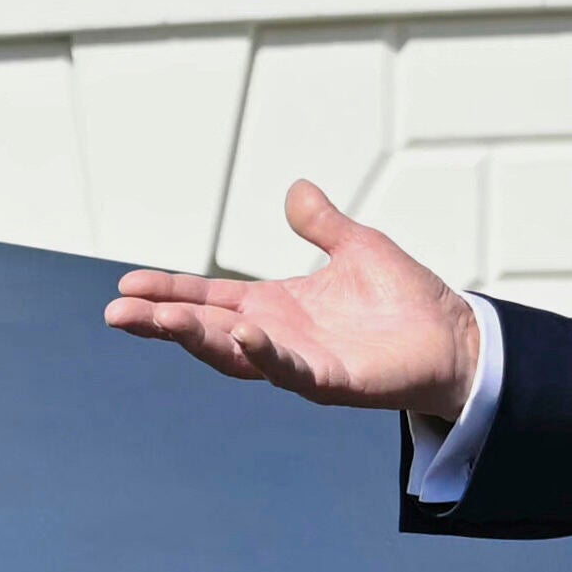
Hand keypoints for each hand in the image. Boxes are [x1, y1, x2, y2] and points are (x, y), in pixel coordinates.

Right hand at [107, 183, 480, 417]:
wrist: (455, 339)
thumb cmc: (406, 300)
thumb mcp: (357, 248)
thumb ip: (322, 224)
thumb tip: (295, 190)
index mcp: (276, 307)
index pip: (209, 298)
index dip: (169, 290)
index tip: (127, 284)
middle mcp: (277, 337)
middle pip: (205, 329)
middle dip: (160, 321)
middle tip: (116, 312)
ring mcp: (299, 363)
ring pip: (234, 353)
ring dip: (196, 338)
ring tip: (159, 320)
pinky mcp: (330, 382)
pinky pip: (288, 370)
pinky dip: (262, 353)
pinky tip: (239, 333)